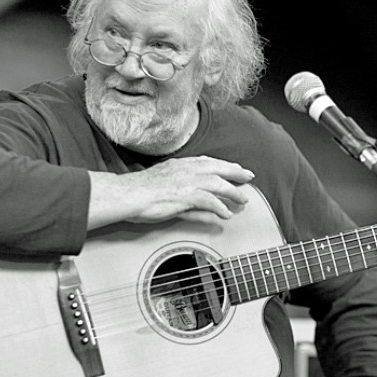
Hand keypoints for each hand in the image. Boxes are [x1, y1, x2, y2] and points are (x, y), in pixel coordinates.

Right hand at [87, 156, 254, 228]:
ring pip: (218, 184)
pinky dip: (219, 208)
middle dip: (236, 172)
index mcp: (180, 164)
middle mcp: (186, 169)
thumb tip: (194, 201)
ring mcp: (187, 182)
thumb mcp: (164, 186)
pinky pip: (209, 201)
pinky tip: (226, 214)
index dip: (224, 165)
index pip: (208, 162)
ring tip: (242, 200)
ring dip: (233, 192)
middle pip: (218, 168)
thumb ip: (181, 191)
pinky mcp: (185, 195)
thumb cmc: (139, 192)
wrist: (127, 194)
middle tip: (249, 177)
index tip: (235, 167)